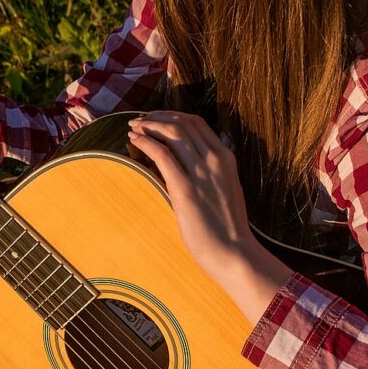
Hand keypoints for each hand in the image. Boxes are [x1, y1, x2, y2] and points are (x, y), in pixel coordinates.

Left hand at [127, 111, 293, 323]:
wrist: (234, 253)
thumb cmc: (227, 227)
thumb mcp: (227, 189)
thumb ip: (215, 170)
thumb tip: (200, 158)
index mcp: (226, 158)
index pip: (197, 123)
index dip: (173, 115)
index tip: (156, 118)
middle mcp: (215, 159)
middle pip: (182, 123)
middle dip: (157, 117)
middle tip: (139, 121)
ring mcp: (201, 172)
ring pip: (173, 132)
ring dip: (149, 126)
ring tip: (133, 128)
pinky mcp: (185, 189)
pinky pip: (163, 155)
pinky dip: (146, 142)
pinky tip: (135, 140)